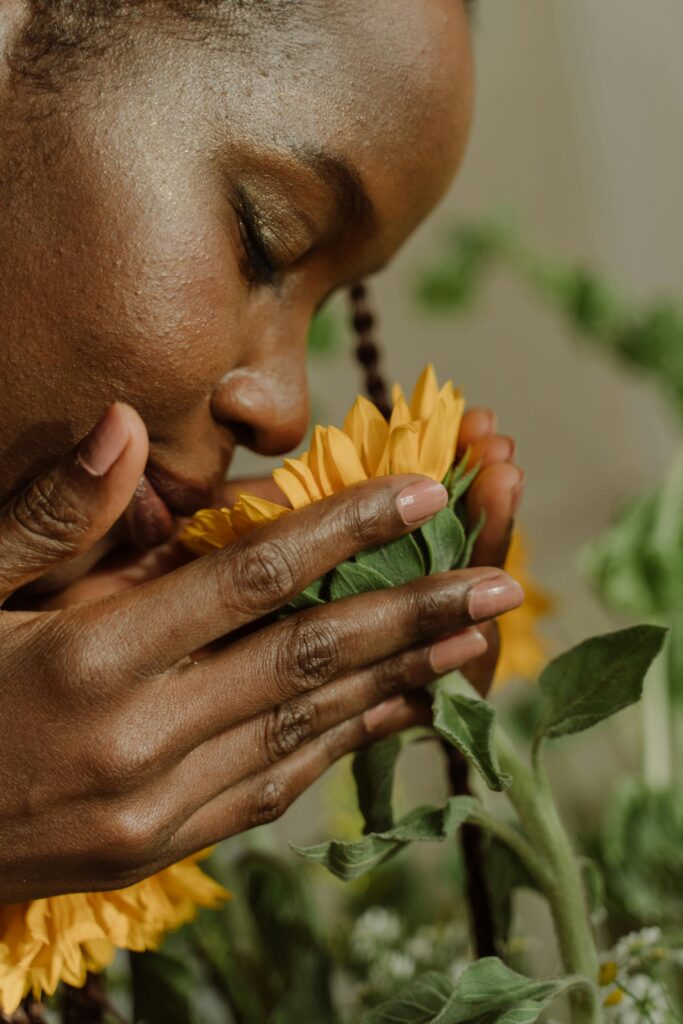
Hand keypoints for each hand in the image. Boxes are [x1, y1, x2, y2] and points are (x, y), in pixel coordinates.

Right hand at [0, 405, 522, 900]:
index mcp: (86, 658)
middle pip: (303, 659)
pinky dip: (342, 745)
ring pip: (304, 728)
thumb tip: (127, 424)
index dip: (342, 530)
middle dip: (412, 611)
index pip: (246, 580)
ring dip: (399, 680)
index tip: (420, 492)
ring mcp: (154, 807)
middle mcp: (136, 738)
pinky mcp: (159, 846)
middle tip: (502, 580)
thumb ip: (51, 514)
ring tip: (475, 640)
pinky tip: (396, 713)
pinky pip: (272, 787)